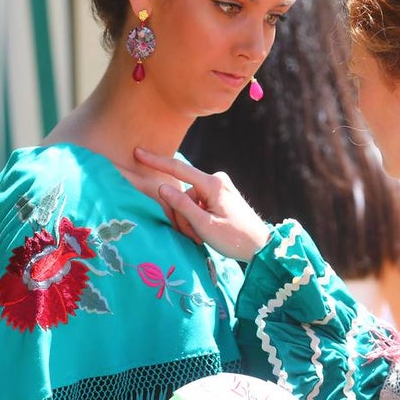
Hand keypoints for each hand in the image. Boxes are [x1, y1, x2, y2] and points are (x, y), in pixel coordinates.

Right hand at [134, 148, 270, 260]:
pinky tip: (207, 232)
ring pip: (190, 202)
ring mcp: (220, 187)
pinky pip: (199, 204)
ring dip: (190, 220)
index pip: (179, 169)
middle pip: (184, 195)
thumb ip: (182, 206)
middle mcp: (217, 180)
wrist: (260, 247)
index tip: (138, 152)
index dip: (156, 162)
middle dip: (183, 216)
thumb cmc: (234, 239)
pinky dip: (198, 218)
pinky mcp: (221, 195)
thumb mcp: (204, 226)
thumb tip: (162, 187)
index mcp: (213, 184)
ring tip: (202, 237)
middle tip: (194, 236)